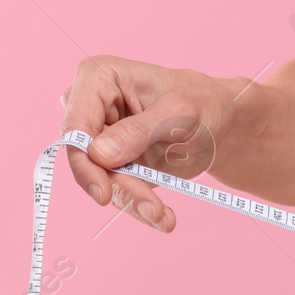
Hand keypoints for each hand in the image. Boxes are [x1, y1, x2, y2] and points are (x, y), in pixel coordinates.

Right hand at [59, 54, 237, 231]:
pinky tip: (164, 218)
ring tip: (164, 217)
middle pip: (84, 157)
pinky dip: (140, 207)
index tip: (102, 193)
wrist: (218, 121)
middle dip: (115, 186)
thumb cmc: (199, 101)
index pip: (76, 124)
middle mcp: (91, 108)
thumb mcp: (178, 111)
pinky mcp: (114, 165)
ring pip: (102, 180)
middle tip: (151, 209)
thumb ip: (138, 131)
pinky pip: (118, 191)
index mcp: (98, 77)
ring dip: (133, 201)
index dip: (83, 160)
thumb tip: (98, 154)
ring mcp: (100, 139)